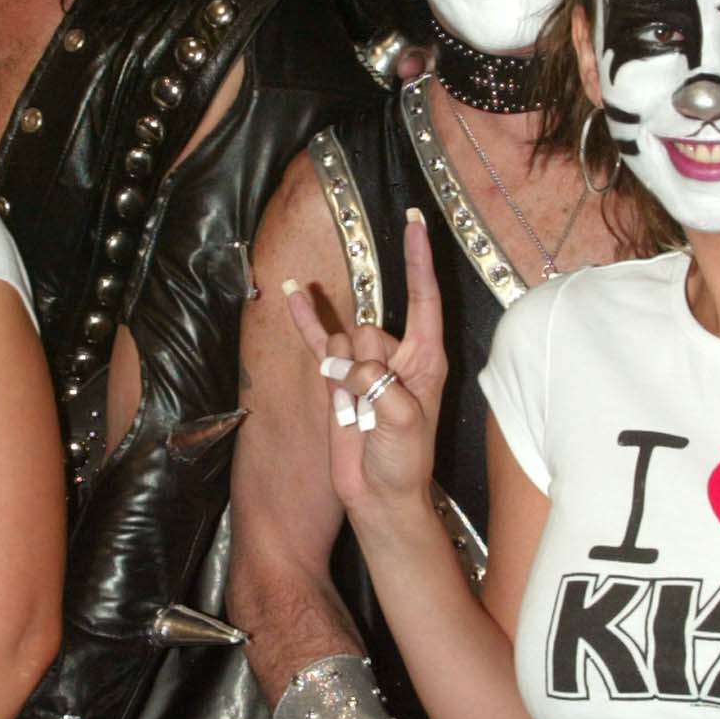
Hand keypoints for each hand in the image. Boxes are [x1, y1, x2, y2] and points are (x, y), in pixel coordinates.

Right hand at [281, 209, 446, 521]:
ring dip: (342, 373)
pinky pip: (319, 343)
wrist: (379, 495)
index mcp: (426, 359)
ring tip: (356, 413)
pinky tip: (293, 295)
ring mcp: (365, 365)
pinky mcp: (337, 379)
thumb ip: (379, 384)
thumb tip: (347, 365)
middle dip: (364, 363)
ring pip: (343, 341)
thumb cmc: (406, 462)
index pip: (424, 297)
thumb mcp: (405, 422)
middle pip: (371, 327)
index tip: (415, 223)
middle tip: (375, 410)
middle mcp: (397, 355)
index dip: (419, 260)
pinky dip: (306, 321)